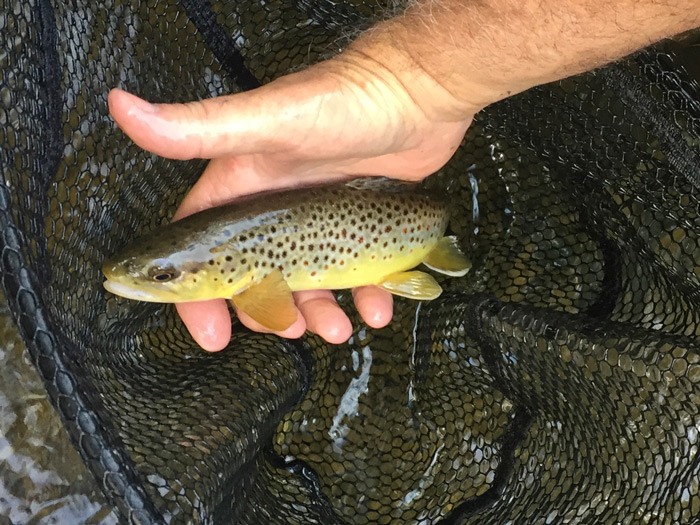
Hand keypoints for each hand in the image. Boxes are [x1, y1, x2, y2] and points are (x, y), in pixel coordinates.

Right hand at [108, 48, 475, 350]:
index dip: (199, 295)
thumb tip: (121, 105)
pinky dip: (367, 297)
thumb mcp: (269, 120)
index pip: (204, 249)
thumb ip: (201, 127)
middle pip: (258, 278)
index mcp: (244, 188)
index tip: (210, 334)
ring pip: (310, 283)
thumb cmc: (343, 102)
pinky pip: (358, 274)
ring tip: (340, 329)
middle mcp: (277, 208)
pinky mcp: (360, 225)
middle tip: (292, 330)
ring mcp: (320, 219)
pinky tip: (379, 307)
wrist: (420, 92)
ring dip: (321, 313)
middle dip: (270, 312)